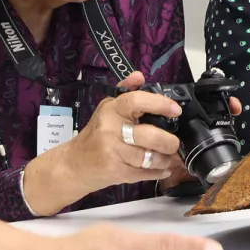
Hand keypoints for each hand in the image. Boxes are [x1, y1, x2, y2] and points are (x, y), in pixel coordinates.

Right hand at [62, 70, 185, 185]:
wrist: (74, 164)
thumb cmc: (94, 135)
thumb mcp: (106, 108)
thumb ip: (126, 92)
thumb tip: (139, 76)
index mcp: (111, 110)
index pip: (136, 101)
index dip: (160, 104)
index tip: (175, 110)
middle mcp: (111, 130)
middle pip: (149, 135)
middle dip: (169, 142)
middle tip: (174, 143)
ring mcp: (114, 152)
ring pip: (150, 158)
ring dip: (165, 160)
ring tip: (168, 157)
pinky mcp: (117, 172)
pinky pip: (145, 173)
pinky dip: (158, 172)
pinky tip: (162, 169)